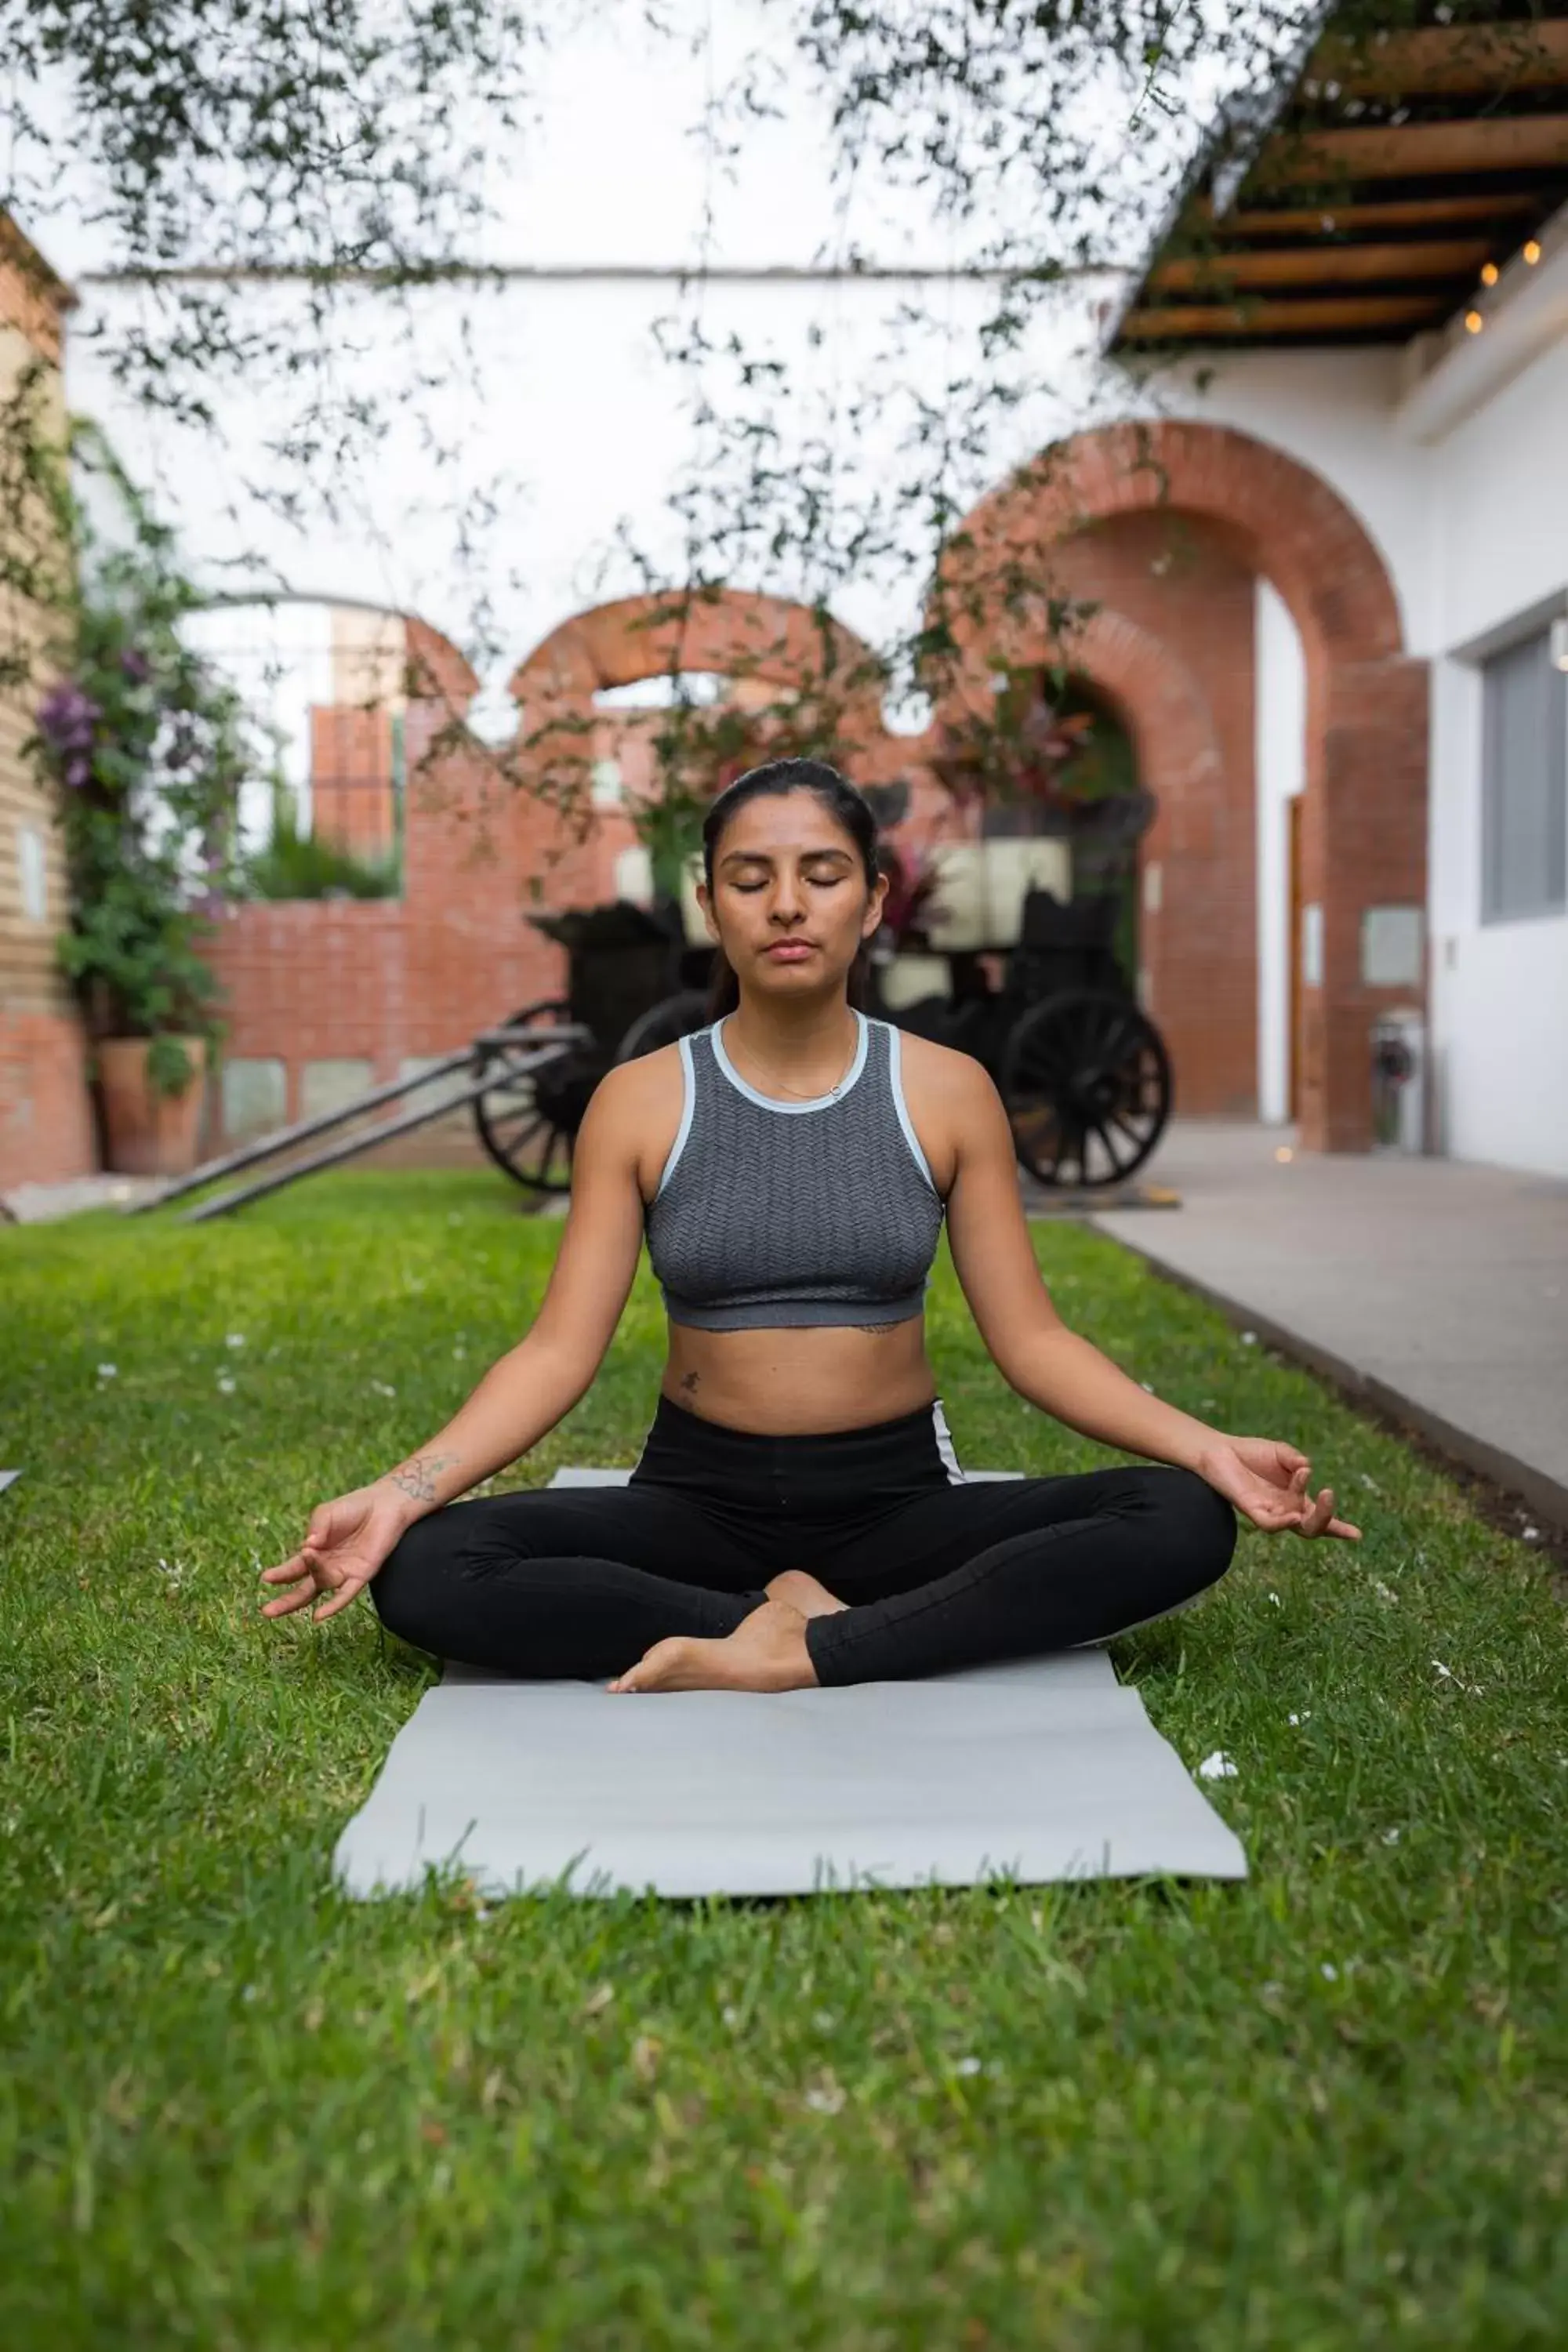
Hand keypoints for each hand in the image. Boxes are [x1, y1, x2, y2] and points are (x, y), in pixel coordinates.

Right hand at [259, 1483, 412, 1623]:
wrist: (384, 1505)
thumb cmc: (353, 1508)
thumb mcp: (326, 1514)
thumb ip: (316, 1528)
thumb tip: (308, 1546)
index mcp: (314, 1552)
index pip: (294, 1568)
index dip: (280, 1574)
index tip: (266, 1578)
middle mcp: (327, 1567)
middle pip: (303, 1590)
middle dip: (286, 1601)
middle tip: (267, 1611)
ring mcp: (343, 1573)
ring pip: (322, 1584)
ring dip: (313, 1576)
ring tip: (309, 1556)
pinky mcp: (361, 1575)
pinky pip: (346, 1594)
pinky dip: (334, 1605)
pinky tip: (319, 1616)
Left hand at [1195, 1434, 1361, 1540]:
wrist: (1220, 1450)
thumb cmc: (1251, 1453)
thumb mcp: (1281, 1452)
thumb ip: (1295, 1460)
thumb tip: (1306, 1467)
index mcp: (1296, 1498)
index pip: (1320, 1517)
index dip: (1338, 1528)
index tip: (1357, 1534)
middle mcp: (1285, 1510)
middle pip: (1312, 1527)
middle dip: (1327, 1516)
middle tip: (1330, 1493)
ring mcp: (1269, 1512)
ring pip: (1296, 1526)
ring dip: (1309, 1511)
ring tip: (1317, 1489)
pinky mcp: (1251, 1510)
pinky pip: (1269, 1525)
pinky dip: (1283, 1522)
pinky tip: (1293, 1514)